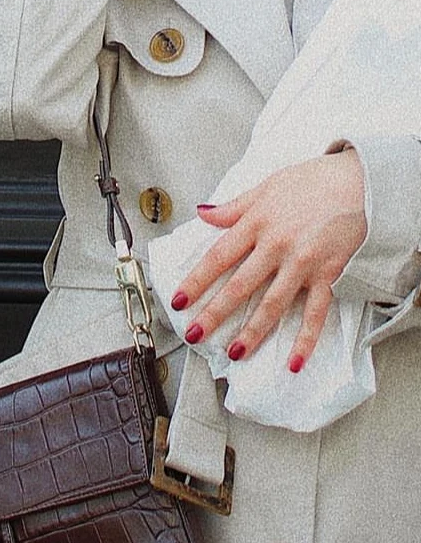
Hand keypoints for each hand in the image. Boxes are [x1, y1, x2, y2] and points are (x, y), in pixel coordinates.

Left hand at [172, 150, 367, 371]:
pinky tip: (293, 361)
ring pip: (273, 304)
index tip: (179, 301)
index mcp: (257, 224)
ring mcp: (303, 263)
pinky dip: (306, 339)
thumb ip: (234, 207)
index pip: (218, 257)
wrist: (363, 182)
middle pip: (239, 286)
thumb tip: (203, 213)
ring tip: (235, 352)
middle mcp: (277, 246)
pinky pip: (315, 312)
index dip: (196, 281)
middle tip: (196, 335)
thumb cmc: (315, 181)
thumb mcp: (267, 186)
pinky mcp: (328, 274)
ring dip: (253, 331)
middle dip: (215, 313)